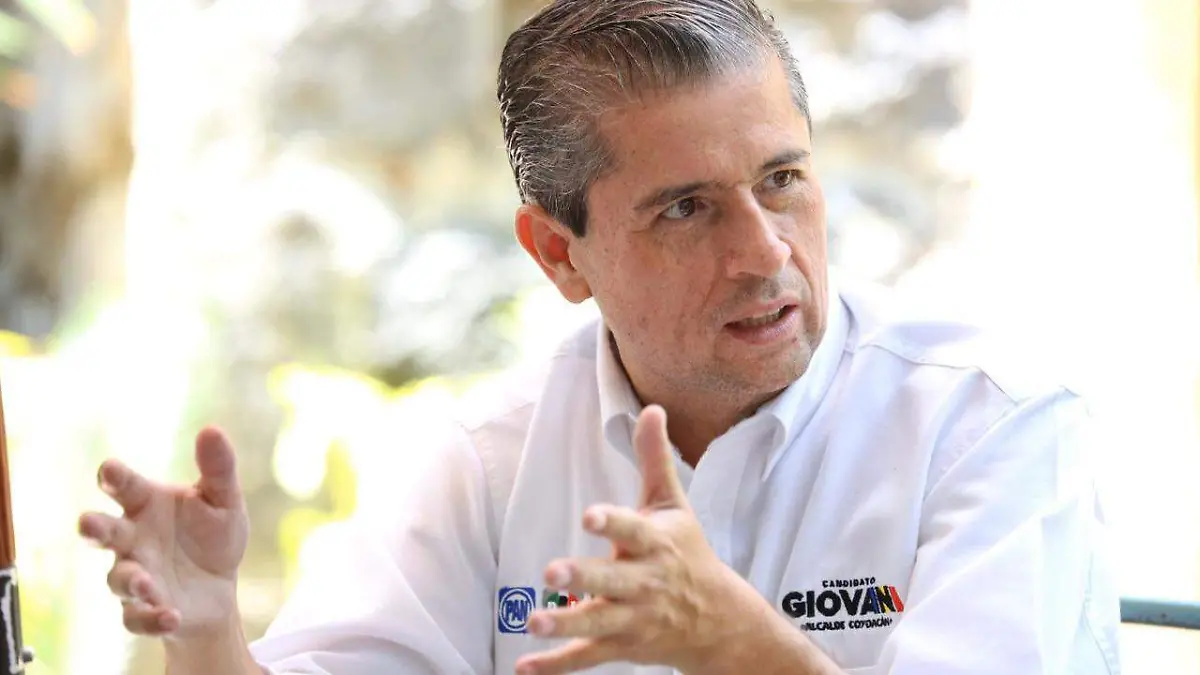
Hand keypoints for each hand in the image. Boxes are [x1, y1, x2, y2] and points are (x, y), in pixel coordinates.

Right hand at [77, 427, 249, 638]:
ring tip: (146, 583)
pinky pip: (137, 617)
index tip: (108, 469)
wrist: (219, 586)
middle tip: (87, 524)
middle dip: (94, 528)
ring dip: (130, 579)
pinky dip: (150, 617)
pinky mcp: (144, 608)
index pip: (124, 486)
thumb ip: (218, 469)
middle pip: (104, 531)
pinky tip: (170, 615)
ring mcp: (135, 574)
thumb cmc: (212, 535)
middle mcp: (133, 538)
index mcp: (146, 504)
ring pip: (119, 578)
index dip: (114, 476)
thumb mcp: (224, 500)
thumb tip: (212, 429)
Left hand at [515, 405, 761, 674]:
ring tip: (535, 621)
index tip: (589, 514)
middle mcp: (645, 582)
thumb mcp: (673, 505)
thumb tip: (651, 408)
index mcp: (656, 544)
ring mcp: (633, 618)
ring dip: (566, 623)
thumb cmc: (687, 553)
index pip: (634, 529)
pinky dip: (556, 665)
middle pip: (613, 580)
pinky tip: (525, 667)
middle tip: (551, 572)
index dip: (613, 522)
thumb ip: (655, 459)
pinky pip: (587, 657)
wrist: (720, 621)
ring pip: (598, 623)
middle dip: (584, 577)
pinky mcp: (622, 645)